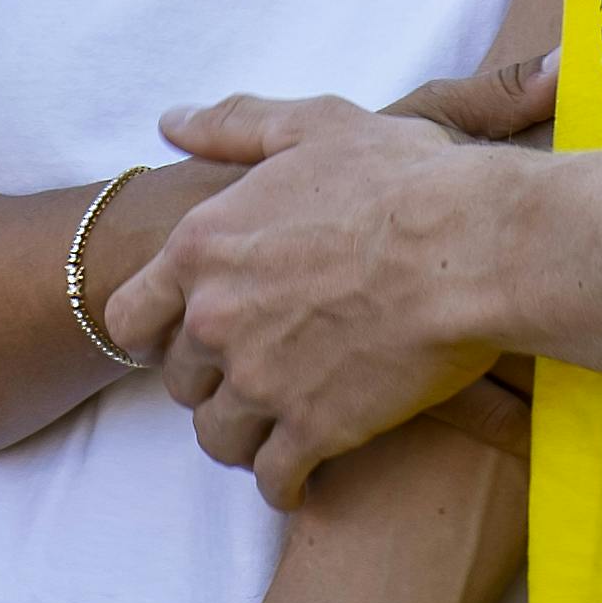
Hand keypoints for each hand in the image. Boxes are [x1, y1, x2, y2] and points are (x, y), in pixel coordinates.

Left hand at [105, 55, 556, 508]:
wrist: (472, 242)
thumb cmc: (401, 176)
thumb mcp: (313, 125)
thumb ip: (235, 125)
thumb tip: (172, 123)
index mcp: (205, 246)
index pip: (130, 316)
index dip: (154, 328)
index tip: (186, 332)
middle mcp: (217, 319)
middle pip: (179, 381)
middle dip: (211, 378)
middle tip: (253, 369)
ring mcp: (262, 379)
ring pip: (218, 437)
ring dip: (242, 433)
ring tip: (276, 422)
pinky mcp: (315, 427)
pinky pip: (274, 477)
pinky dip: (284, 480)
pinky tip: (307, 469)